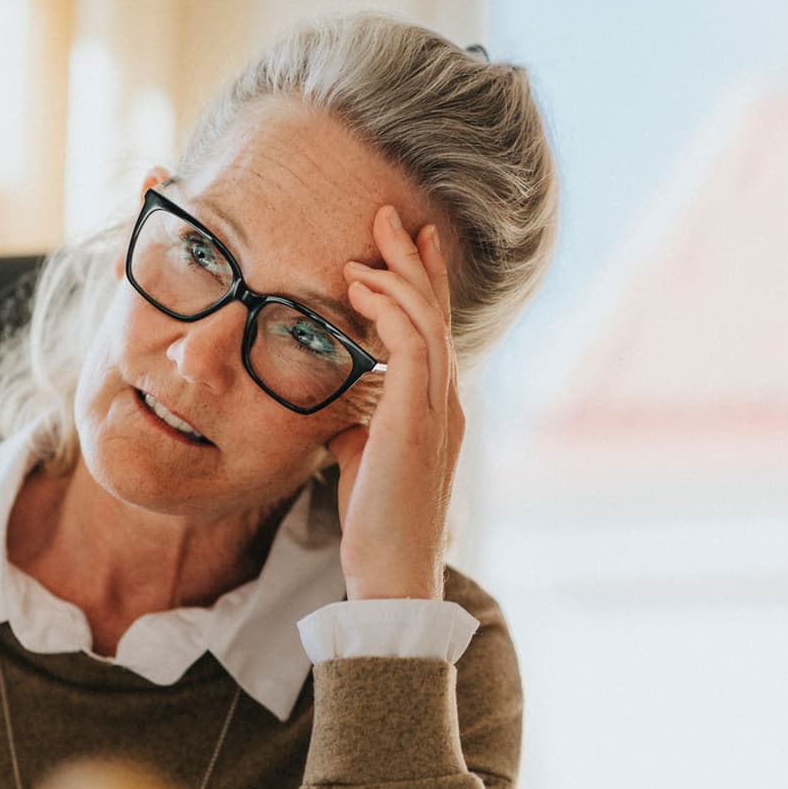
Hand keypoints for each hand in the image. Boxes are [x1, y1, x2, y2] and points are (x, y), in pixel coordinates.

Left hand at [330, 205, 462, 599]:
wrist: (393, 572)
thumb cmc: (377, 524)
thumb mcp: (363, 461)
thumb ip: (359, 428)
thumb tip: (340, 412)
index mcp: (439, 408)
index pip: (433, 332)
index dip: (423, 283)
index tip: (406, 245)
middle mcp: (447, 401)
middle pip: (435, 314)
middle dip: (414, 261)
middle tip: (391, 216)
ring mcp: (438, 410)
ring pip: (426, 321)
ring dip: (397, 274)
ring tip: (370, 240)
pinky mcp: (418, 421)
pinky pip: (410, 347)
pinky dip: (389, 310)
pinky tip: (360, 289)